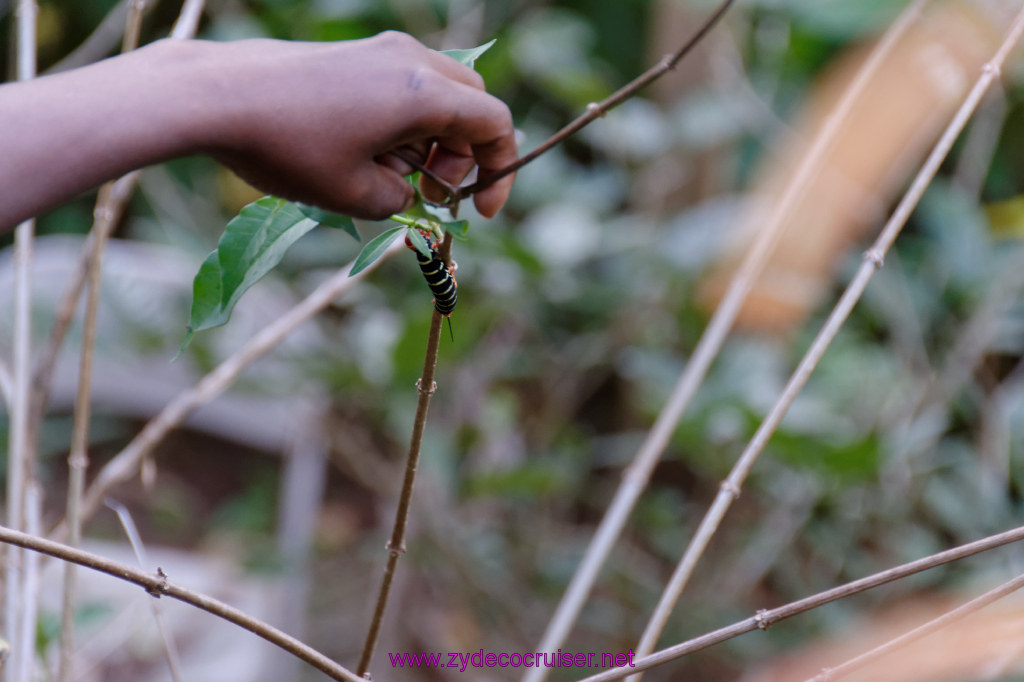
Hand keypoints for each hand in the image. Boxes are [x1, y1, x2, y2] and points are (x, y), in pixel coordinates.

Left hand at [202, 32, 517, 218]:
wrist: (215, 96)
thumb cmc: (288, 148)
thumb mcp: (356, 195)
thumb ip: (402, 199)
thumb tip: (406, 188)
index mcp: (422, 93)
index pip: (494, 123)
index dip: (500, 171)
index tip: (481, 210)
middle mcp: (409, 60)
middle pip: (471, 102)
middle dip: (464, 153)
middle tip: (432, 190)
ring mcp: (379, 51)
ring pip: (437, 94)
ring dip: (430, 139)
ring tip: (388, 177)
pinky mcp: (352, 55)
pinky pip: (402, 86)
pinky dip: (402, 122)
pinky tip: (362, 151)